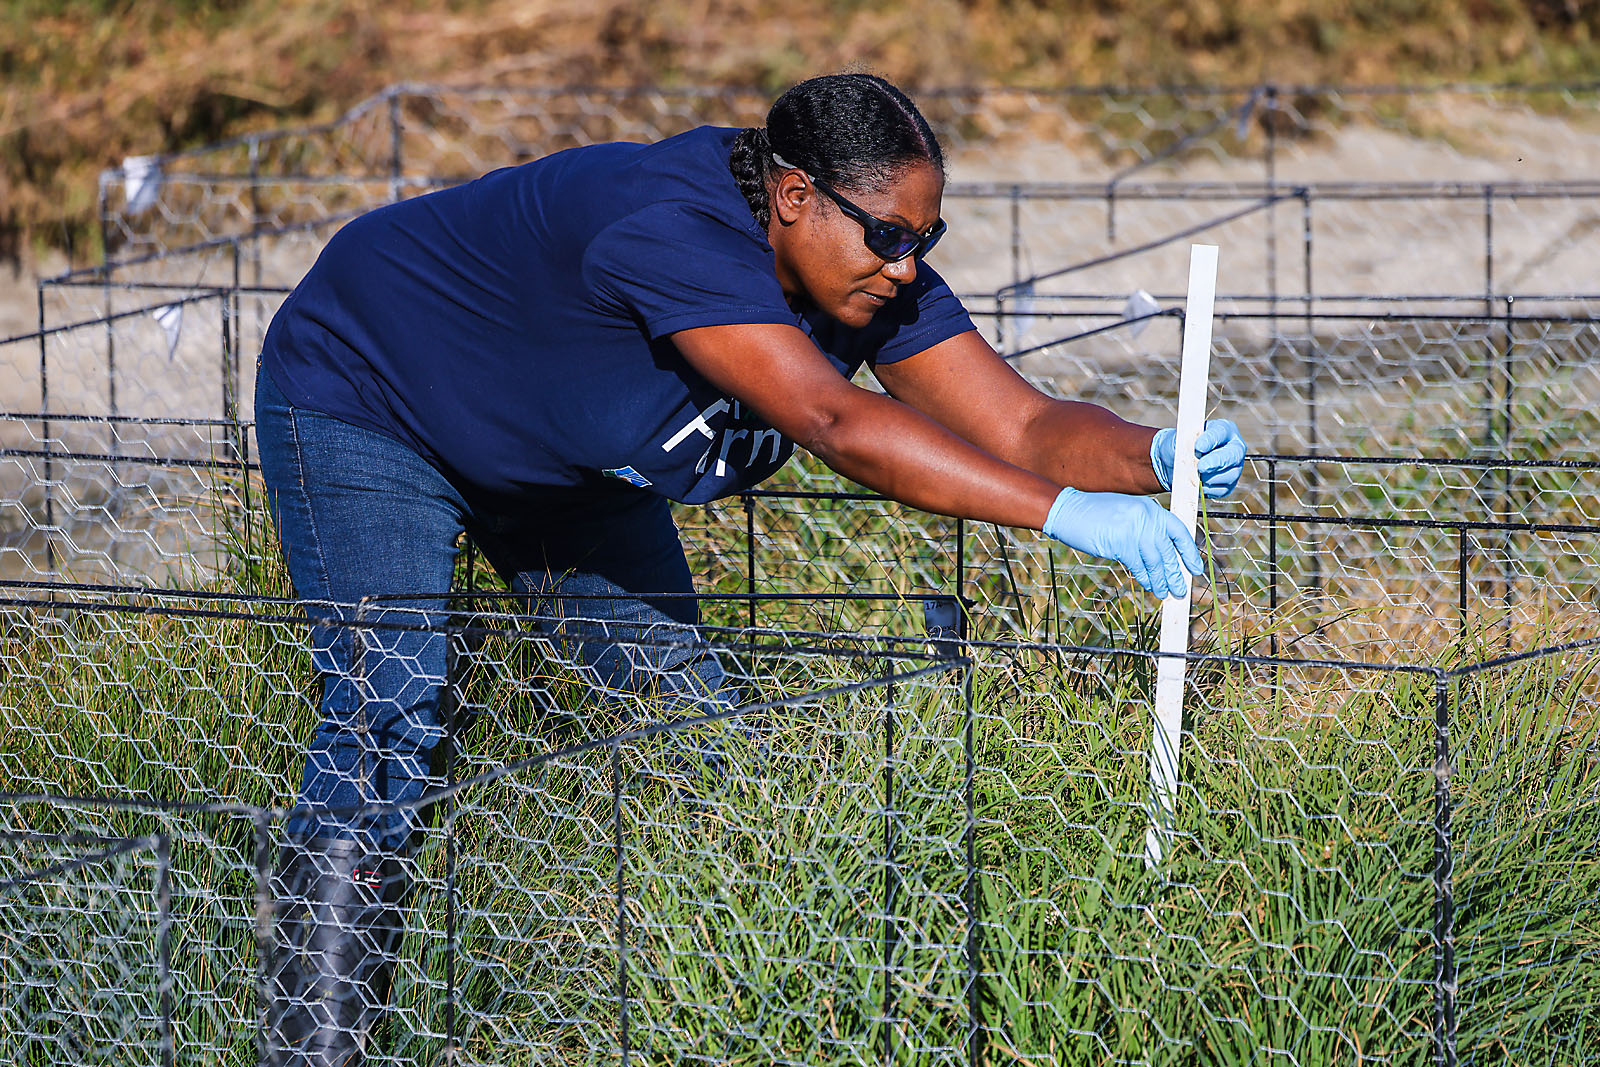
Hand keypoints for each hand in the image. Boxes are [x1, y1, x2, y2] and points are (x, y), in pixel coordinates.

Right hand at [1043, 487, 1204, 598]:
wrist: (1069, 510)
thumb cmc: (1095, 514)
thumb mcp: (1127, 513)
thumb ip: (1145, 527)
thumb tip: (1163, 553)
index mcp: (1150, 508)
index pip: (1178, 531)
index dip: (1189, 552)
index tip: (1195, 569)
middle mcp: (1145, 517)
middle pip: (1167, 550)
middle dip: (1175, 573)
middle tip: (1180, 589)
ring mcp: (1133, 530)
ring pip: (1154, 561)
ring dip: (1161, 579)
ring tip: (1165, 593)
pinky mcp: (1120, 543)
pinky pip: (1138, 565)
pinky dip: (1145, 578)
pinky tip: (1149, 586)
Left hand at [1151, 419, 1246, 497]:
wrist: (1176, 463)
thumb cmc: (1180, 446)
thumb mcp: (1178, 440)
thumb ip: (1185, 444)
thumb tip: (1191, 455)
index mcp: (1223, 429)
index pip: (1221, 432)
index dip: (1210, 440)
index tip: (1198, 447)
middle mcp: (1234, 447)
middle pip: (1232, 455)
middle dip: (1216, 462)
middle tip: (1201, 467)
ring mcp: (1234, 467)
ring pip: (1228, 476)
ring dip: (1208, 478)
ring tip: (1193, 475)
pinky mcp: (1229, 484)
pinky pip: (1221, 490)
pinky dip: (1207, 489)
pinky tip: (1197, 485)